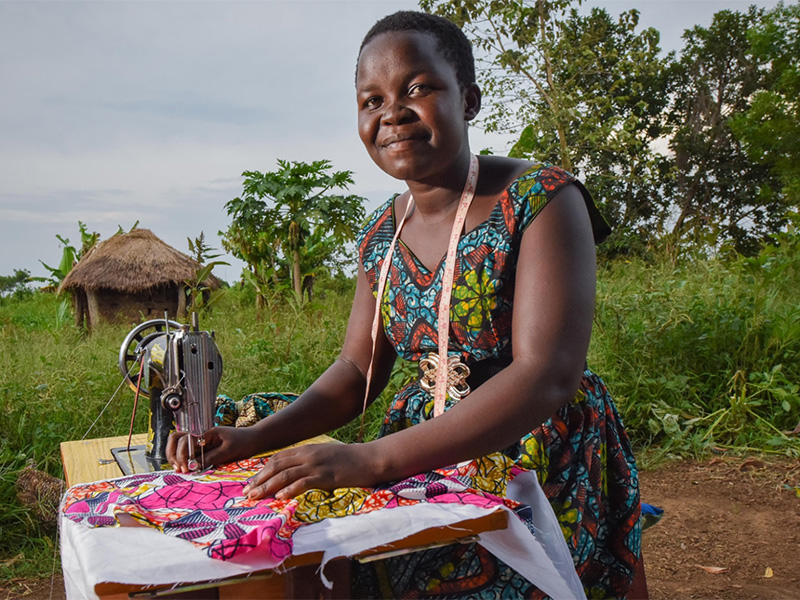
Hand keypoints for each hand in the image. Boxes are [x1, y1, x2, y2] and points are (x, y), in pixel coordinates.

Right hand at [166, 426, 257, 472]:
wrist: (255, 441)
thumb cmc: (244, 442)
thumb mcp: (229, 450)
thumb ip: (211, 457)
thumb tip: (192, 466)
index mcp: (206, 433)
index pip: (184, 439)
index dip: (182, 454)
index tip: (187, 467)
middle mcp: (201, 438)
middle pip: (177, 441)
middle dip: (174, 454)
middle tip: (180, 469)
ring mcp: (202, 445)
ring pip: (181, 448)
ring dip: (176, 458)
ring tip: (181, 470)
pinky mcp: (205, 453)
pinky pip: (190, 456)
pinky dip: (185, 463)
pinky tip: (186, 471)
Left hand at [242, 442, 377, 500]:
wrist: (370, 458)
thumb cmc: (350, 460)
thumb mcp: (326, 457)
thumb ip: (310, 463)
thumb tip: (296, 476)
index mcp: (307, 449)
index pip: (278, 458)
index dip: (263, 470)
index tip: (252, 482)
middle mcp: (308, 454)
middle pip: (277, 466)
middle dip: (260, 479)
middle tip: (247, 493)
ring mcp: (316, 464)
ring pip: (285, 474)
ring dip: (268, 486)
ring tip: (256, 497)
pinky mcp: (325, 475)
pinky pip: (303, 482)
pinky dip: (290, 490)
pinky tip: (280, 498)